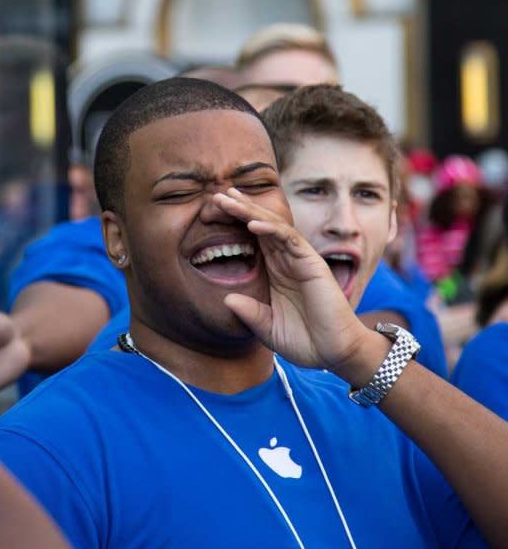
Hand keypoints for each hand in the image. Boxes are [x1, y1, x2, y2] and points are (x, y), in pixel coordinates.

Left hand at [214, 188, 372, 373]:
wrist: (334, 354)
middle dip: (241, 209)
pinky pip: (291, 240)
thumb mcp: (267, 328)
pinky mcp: (313, 265)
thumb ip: (249, 313)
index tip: (213, 213)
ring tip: (229, 200)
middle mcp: (288, 262)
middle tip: (218, 195)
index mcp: (276, 273)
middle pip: (261, 227)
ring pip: (274, 227)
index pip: (254, 241)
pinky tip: (252, 223)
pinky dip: (272, 230)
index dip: (236, 225)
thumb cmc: (304, 341)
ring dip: (251, 212)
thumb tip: (226, 300)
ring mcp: (301, 261)